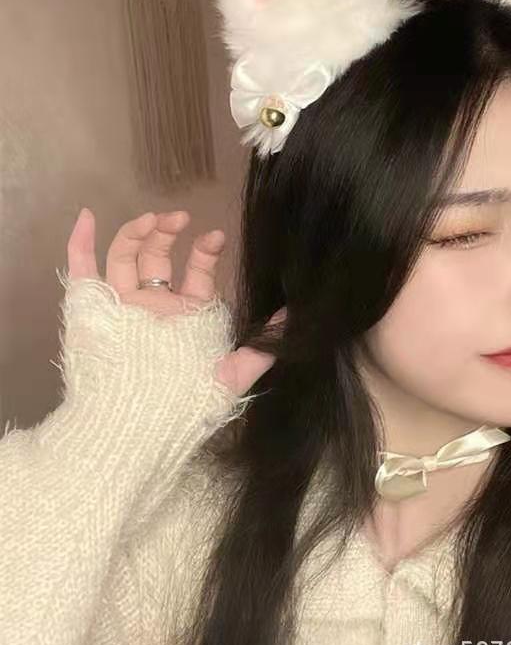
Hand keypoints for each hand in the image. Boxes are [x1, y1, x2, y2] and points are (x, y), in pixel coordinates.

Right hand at [66, 208, 282, 396]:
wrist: (135, 427)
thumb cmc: (185, 403)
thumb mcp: (232, 374)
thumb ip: (262, 346)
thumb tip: (296, 318)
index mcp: (186, 316)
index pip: (197, 273)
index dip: (205, 252)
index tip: (217, 237)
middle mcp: (154, 307)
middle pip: (159, 257)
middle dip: (170, 233)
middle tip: (181, 217)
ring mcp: (122, 306)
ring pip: (125, 257)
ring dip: (136, 232)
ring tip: (153, 219)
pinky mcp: (91, 309)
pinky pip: (82, 270)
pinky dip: (81, 243)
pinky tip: (88, 217)